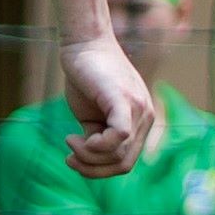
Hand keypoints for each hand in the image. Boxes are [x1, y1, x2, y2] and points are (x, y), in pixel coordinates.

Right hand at [61, 35, 154, 177]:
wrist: (84, 44)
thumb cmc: (87, 77)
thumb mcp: (92, 114)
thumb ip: (98, 135)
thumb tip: (92, 157)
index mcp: (139, 124)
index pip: (125, 163)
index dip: (97, 170)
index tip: (72, 156)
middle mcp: (145, 118)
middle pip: (122, 165)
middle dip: (91, 168)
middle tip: (69, 156)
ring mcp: (138, 109)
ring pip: (118, 154)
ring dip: (88, 157)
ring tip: (69, 141)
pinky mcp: (124, 100)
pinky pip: (120, 136)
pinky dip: (96, 145)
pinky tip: (76, 137)